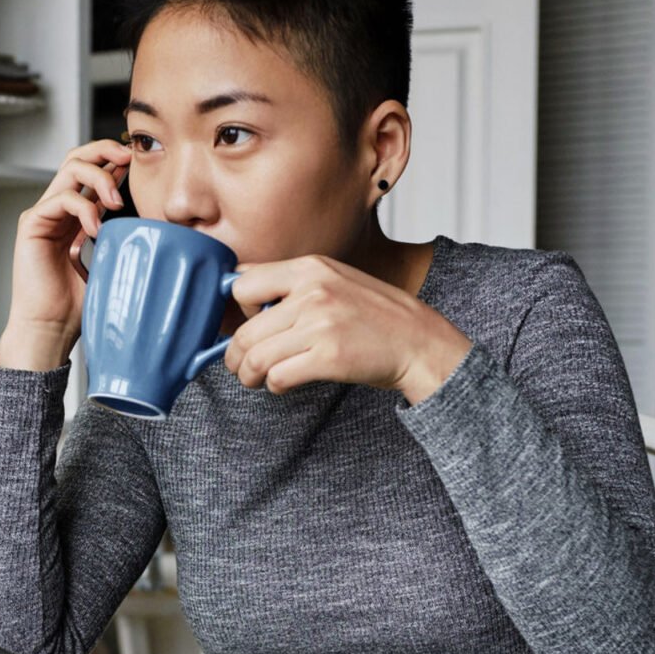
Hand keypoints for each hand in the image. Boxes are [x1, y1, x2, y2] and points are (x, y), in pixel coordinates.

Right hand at [0, 139, 131, 370]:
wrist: (51, 330)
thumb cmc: (78, 307)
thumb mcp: (113, 265)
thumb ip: (123, 241)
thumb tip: (159, 230)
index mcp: (75, 216)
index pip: (92, 171)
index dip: (113, 159)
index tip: (138, 163)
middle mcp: (57, 210)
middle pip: (77, 158)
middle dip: (104, 150)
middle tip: (128, 157)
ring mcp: (43, 215)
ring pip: (69, 169)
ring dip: (98, 177)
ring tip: (115, 201)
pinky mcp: (31, 225)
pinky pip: (60, 199)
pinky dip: (82, 207)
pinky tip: (95, 229)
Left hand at [223, 255, 472, 404]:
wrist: (419, 341)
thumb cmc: (373, 315)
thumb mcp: (333, 280)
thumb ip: (291, 284)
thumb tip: (237, 291)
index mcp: (310, 268)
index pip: (241, 283)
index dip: (238, 310)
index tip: (247, 325)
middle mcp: (312, 292)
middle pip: (245, 330)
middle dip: (235, 355)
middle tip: (241, 365)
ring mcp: (320, 325)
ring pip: (255, 357)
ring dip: (249, 375)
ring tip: (255, 378)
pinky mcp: (328, 358)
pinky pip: (278, 377)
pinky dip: (274, 385)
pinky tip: (284, 383)